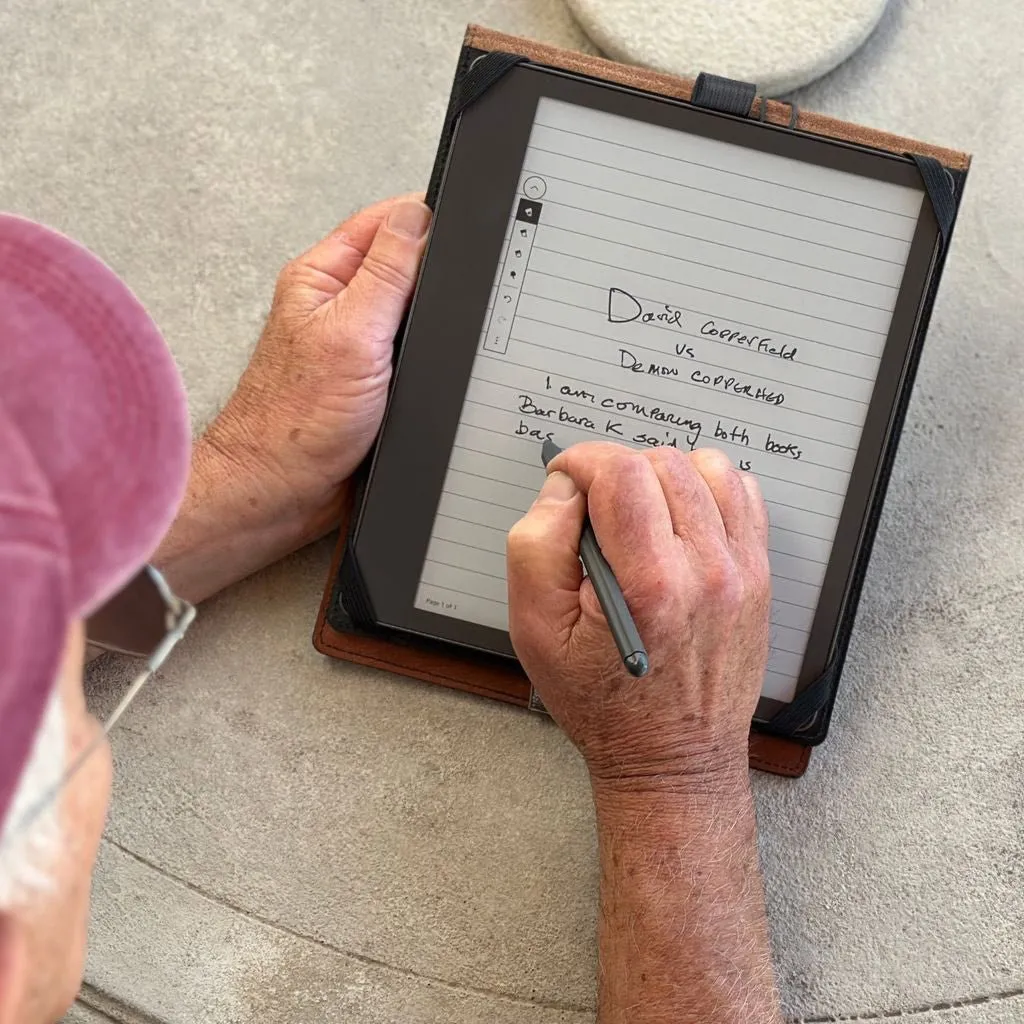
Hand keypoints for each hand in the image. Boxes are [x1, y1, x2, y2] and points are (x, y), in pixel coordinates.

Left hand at [154, 195, 429, 603]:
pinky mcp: (372, 381)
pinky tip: (439, 363)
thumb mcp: (352, 332)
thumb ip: (387, 272)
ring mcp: (356, 343)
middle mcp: (339, 305)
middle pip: (404, 265)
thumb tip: (417, 215)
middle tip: (465, 289)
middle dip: (438, 274)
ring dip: (435, 319)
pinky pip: (412, 353)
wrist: (282, 492)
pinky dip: (430, 355)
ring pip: (412, 312)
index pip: (385, 222)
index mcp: (324, 276)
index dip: (428, 221)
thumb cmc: (295, 422)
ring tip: (449, 330)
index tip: (466, 233)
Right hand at [507, 442, 770, 787]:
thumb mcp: (536, 631)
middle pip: (661, 463)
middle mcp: (706, 571)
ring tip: (640, 515)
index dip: (581, 460)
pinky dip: (707, 490)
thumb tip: (564, 489)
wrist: (673, 757)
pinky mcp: (759, 575)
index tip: (566, 478)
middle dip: (617, 471)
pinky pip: (743, 493)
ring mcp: (741, 571)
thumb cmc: (603, 703)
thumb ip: (536, 545)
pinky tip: (680, 521)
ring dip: (663, 476)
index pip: (621, 471)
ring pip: (706, 468)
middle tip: (596, 511)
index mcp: (648, 584)